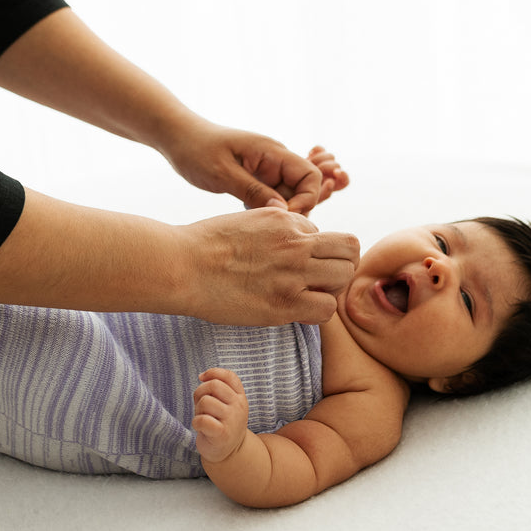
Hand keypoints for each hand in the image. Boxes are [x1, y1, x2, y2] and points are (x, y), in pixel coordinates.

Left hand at [161, 122, 349, 215]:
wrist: (176, 136)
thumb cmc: (196, 149)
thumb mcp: (222, 173)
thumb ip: (253, 191)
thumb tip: (283, 212)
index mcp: (272, 152)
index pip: (311, 176)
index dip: (307, 199)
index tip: (283, 217)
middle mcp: (275, 161)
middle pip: (304, 190)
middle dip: (294, 210)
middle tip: (269, 226)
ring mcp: (266, 171)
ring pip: (288, 198)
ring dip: (278, 213)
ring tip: (255, 221)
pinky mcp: (255, 180)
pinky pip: (272, 199)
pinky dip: (265, 211)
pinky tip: (246, 217)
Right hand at [177, 207, 358, 324]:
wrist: (181, 266)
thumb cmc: (205, 245)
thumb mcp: (248, 221)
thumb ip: (277, 228)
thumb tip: (298, 237)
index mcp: (285, 219)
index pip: (322, 233)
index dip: (312, 249)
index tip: (293, 263)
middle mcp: (295, 242)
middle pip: (349, 249)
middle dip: (337, 263)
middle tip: (316, 279)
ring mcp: (293, 273)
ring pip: (344, 276)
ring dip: (330, 287)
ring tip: (307, 294)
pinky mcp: (285, 304)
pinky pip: (327, 309)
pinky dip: (318, 311)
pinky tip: (298, 310)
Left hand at [193, 368, 249, 463]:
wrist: (230, 453)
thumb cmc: (222, 424)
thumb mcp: (226, 404)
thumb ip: (219, 388)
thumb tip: (203, 376)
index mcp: (240, 397)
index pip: (229, 376)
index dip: (212, 373)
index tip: (202, 378)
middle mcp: (239, 406)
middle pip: (213, 385)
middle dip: (200, 392)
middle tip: (200, 405)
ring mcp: (232, 420)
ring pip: (206, 401)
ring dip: (198, 409)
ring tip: (203, 418)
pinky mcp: (222, 433)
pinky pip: (202, 419)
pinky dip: (196, 422)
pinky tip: (200, 428)